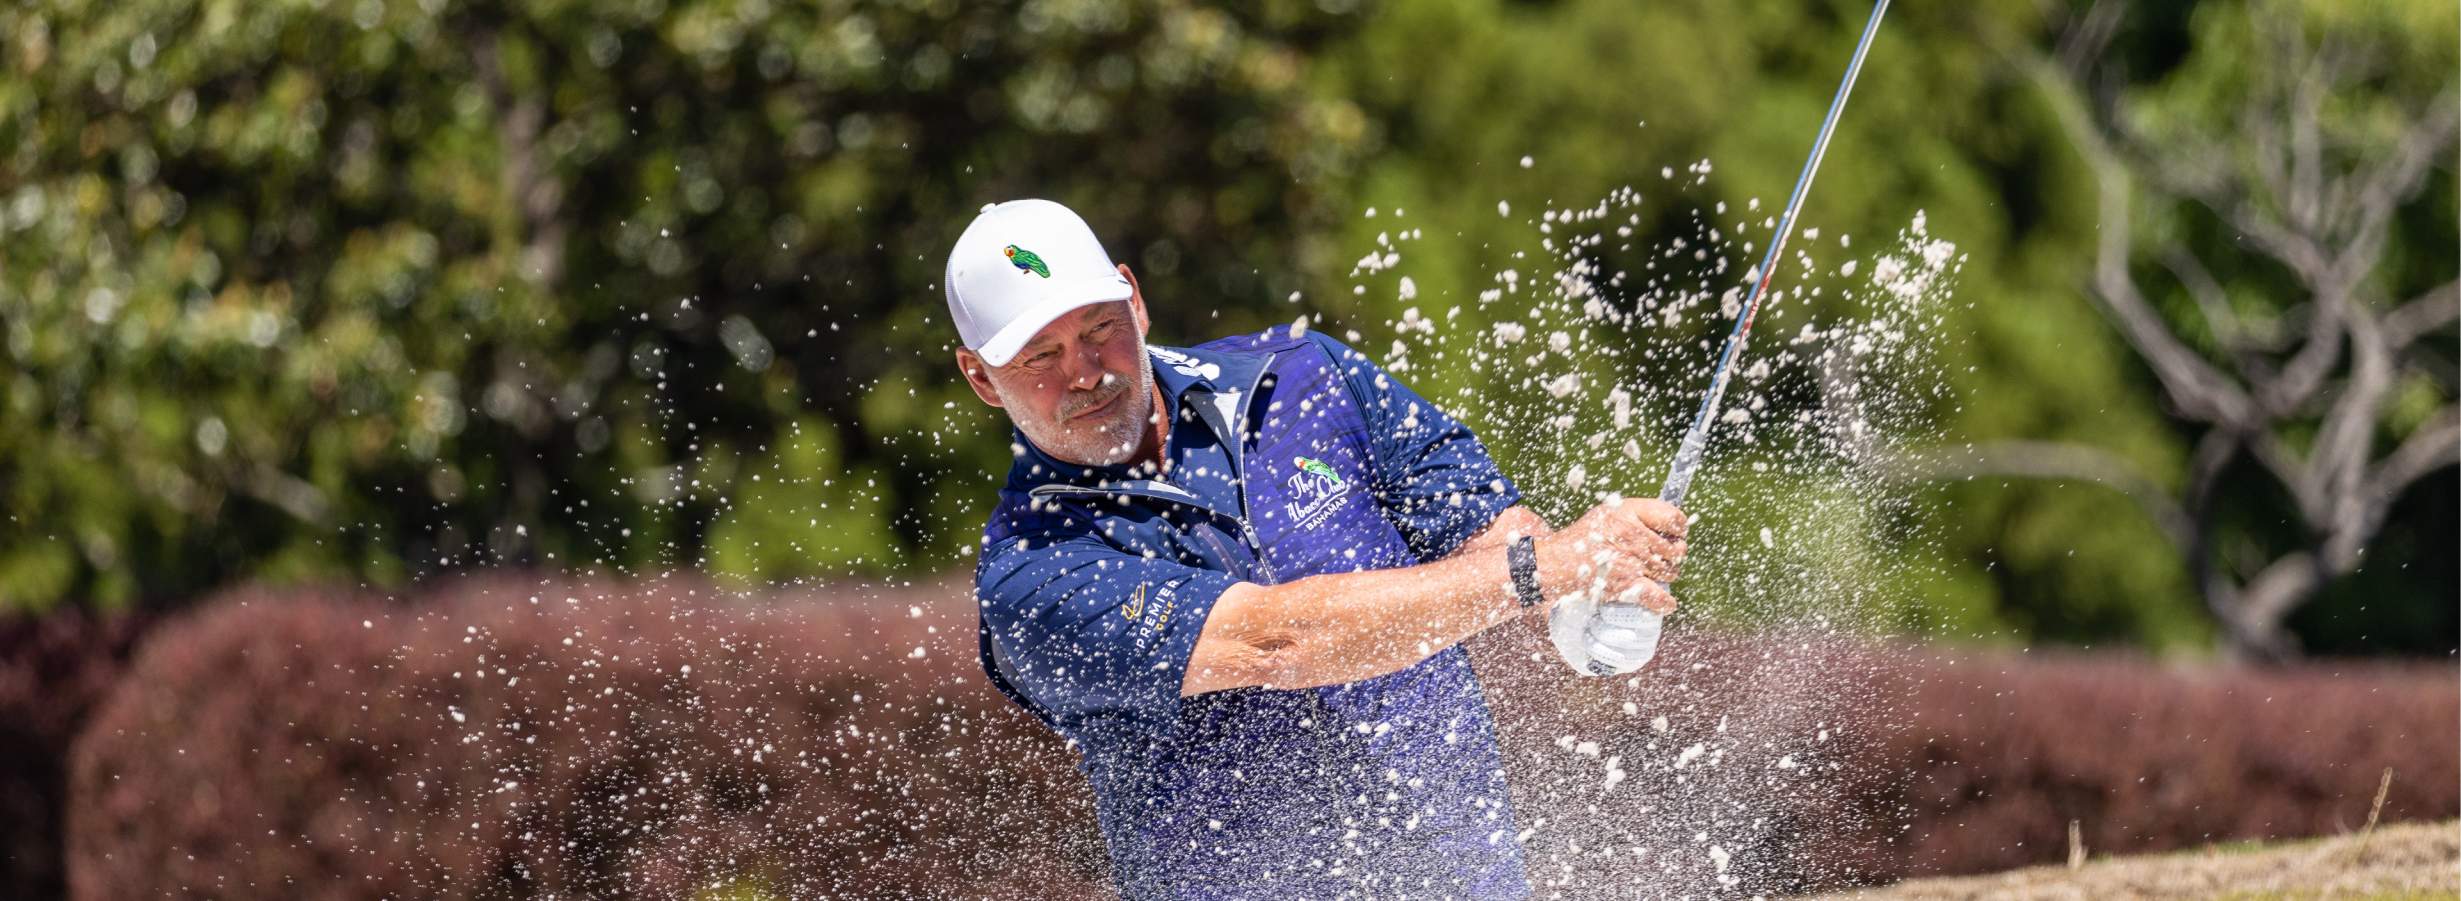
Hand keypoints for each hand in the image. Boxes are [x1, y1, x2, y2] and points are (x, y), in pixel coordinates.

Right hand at [1534, 496, 1685, 613]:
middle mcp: (1633, 535)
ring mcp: (1632, 561)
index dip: (1680, 528)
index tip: (1675, 534)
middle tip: (1660, 558)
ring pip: (1670, 573)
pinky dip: (1665, 602)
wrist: (1557, 564)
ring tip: (1651, 574)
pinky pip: (1660, 597)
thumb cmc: (1583, 538)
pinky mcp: (1628, 586)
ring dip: (1666, 576)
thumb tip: (1670, 525)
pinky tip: (1665, 602)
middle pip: (1676, 550)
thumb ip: (1638, 514)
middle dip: (1673, 556)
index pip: (1675, 518)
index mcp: (1629, 513)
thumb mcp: (1608, 513)